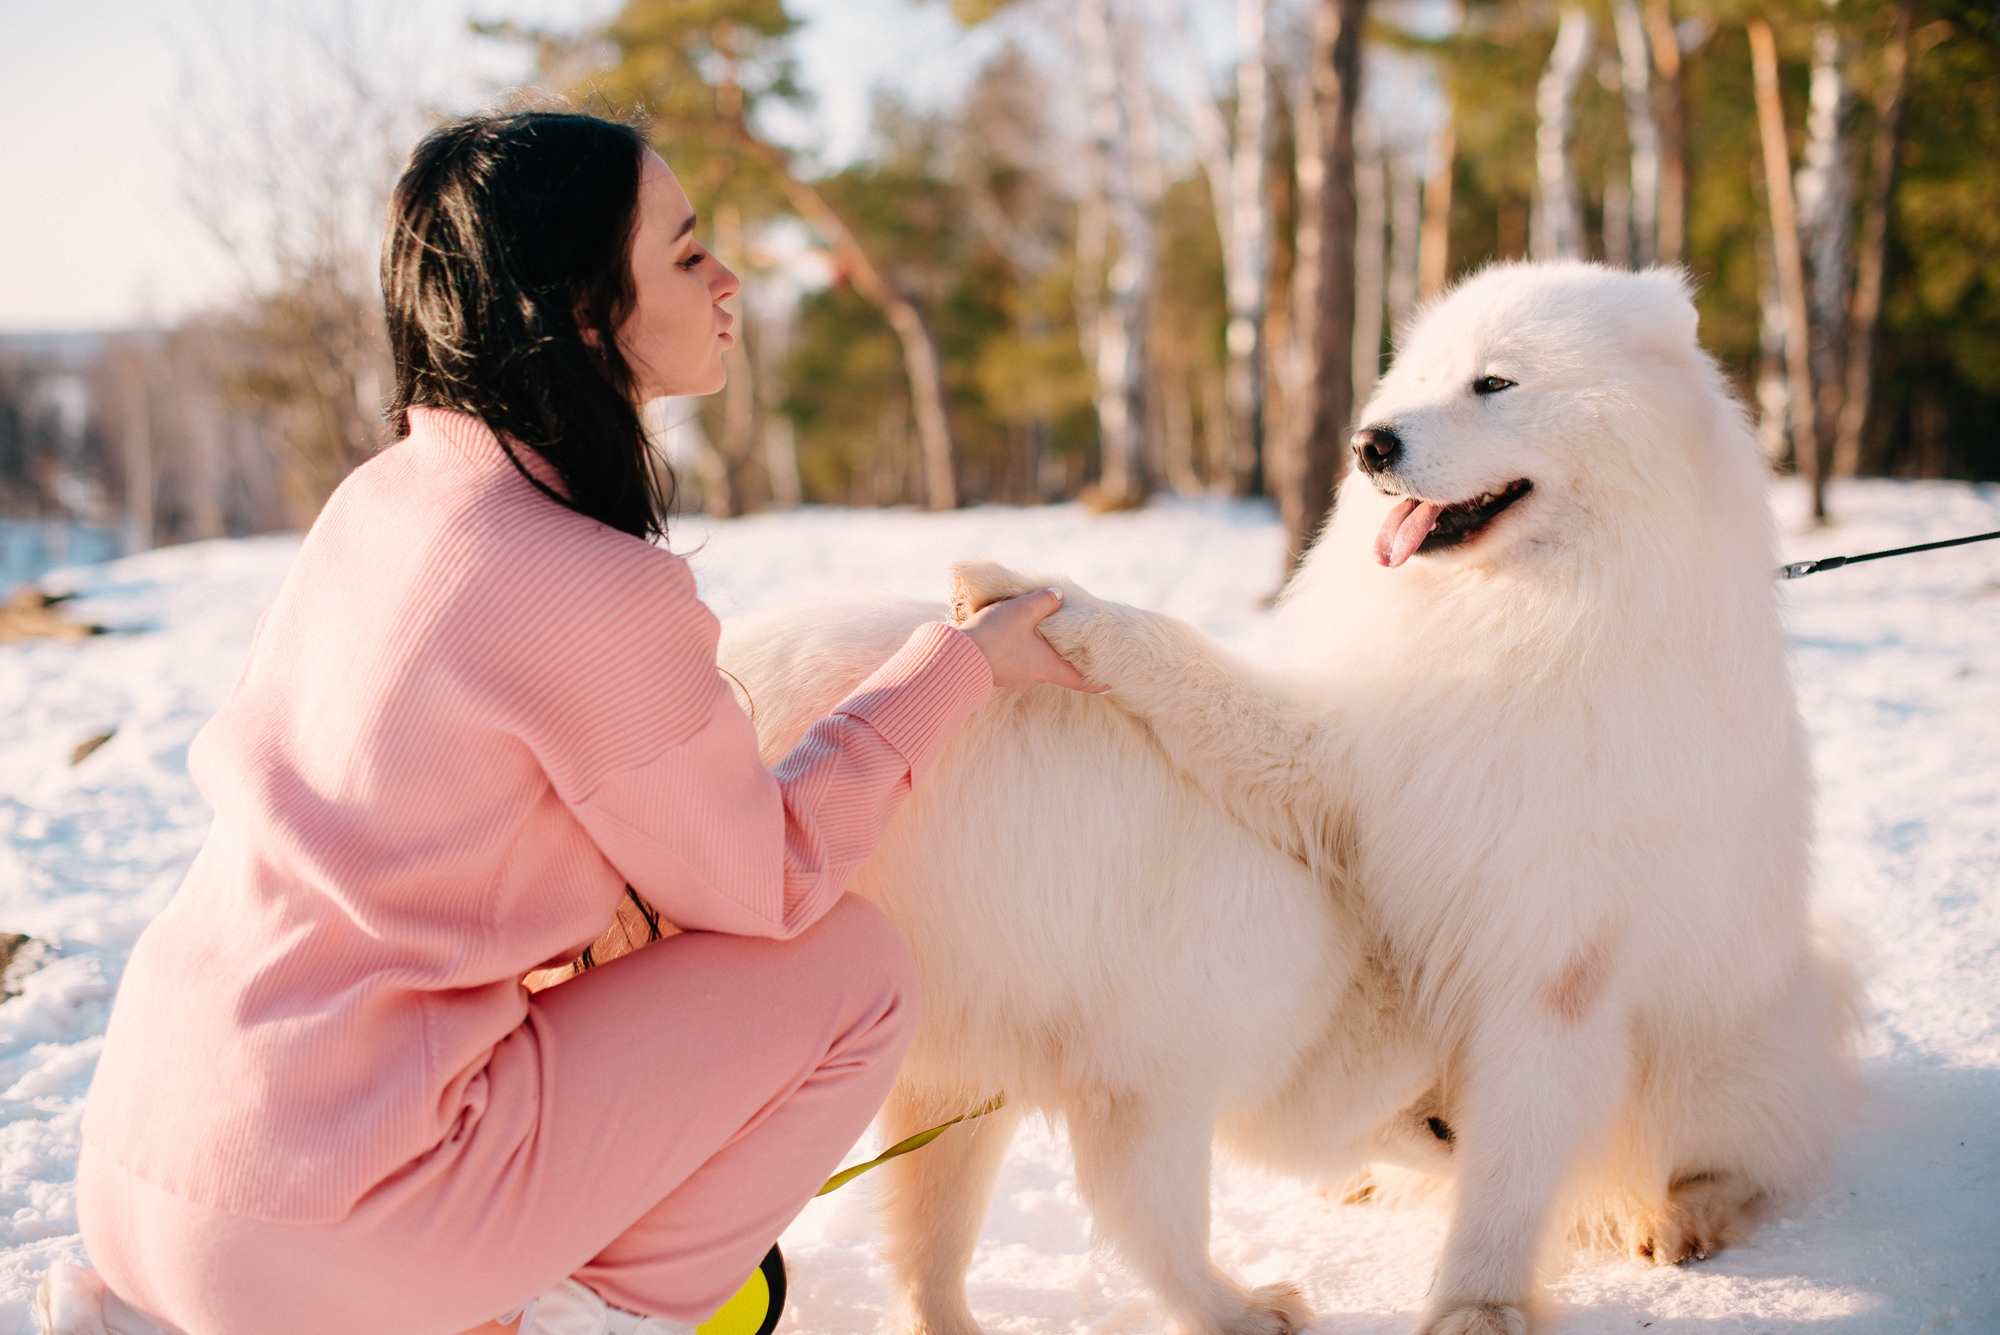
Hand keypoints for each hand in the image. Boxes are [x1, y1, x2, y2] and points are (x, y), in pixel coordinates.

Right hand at [956, 588, 1108, 692]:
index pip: (1079, 679)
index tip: (1111, 684)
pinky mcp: (996, 672)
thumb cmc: (994, 636)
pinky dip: (1016, 646)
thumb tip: (1058, 597)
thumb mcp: (1023, 611)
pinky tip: (1007, 631)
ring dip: (1035, 646)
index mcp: (1046, 667)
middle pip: (1055, 667)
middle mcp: (1032, 676)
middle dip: (1062, 654)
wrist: (955, 657)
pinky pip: (1013, 658)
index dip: (1097, 681)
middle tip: (1071, 641)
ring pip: (1032, 661)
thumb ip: (1045, 601)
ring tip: (1033, 627)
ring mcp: (1013, 676)